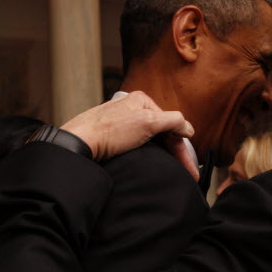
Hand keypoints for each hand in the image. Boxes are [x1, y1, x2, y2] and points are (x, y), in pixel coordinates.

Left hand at [62, 91, 197, 179]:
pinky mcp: (114, 136)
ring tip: (173, 170)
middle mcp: (132, 109)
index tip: (191, 165)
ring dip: (163, 154)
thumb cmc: (110, 130)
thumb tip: (188, 128)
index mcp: (142, 100)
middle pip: (161, 132)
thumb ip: (173, 121)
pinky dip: (148, 154)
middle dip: (175, 152)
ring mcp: (123, 122)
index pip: (171, 123)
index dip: (182, 145)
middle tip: (186, 172)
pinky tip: (152, 164)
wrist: (80, 142)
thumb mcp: (148, 121)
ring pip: (151, 139)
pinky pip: (138, 145)